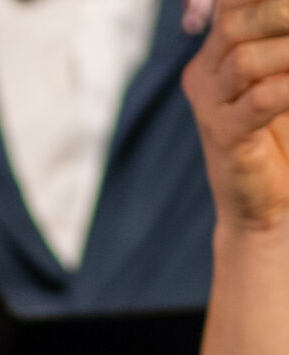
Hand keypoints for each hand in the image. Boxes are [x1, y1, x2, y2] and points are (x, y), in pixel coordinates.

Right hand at [187, 0, 288, 232]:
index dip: (260, 0)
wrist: (269, 203)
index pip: (230, 4)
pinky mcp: (224, 138)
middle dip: (281, 12)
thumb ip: (280, 44)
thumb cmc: (285, 134)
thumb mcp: (282, 75)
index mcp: (217, 52)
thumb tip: (288, 15)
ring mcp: (210, 107)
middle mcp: (205, 74)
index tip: (284, 11)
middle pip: (234, 22)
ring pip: (244, 60)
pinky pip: (259, 101)